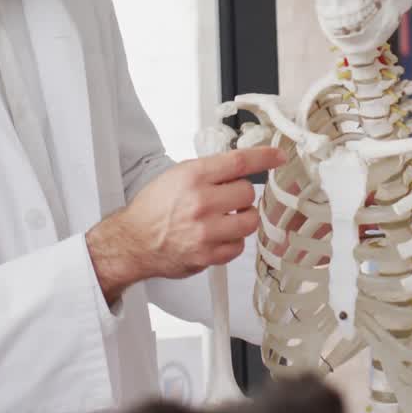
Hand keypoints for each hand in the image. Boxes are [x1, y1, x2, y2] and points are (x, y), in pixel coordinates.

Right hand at [87, 146, 285, 302]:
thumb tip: (241, 167)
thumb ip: (209, 171)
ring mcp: (205, 232)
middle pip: (247, 193)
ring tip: (225, 218)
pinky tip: (217, 236)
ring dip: (242, 218)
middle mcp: (200, 202)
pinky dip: (232, 241)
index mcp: (192, 177)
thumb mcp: (177, 175)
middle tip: (226, 200)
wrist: (133, 241)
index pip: (238, 162)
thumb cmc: (153, 208)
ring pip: (249, 221)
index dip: (264, 157)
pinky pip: (239, 246)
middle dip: (241, 196)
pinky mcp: (207, 256)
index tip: (278, 156)